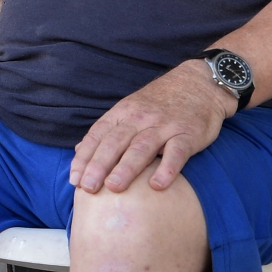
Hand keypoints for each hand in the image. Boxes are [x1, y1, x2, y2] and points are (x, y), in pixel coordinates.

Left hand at [69, 61, 233, 193]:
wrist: (198, 84)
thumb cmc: (160, 103)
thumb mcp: (129, 110)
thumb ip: (107, 131)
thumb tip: (79, 152)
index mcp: (122, 114)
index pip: (97, 136)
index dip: (84, 157)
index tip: (74, 178)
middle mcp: (139, 119)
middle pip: (115, 143)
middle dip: (99, 165)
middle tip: (88, 187)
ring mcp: (164, 126)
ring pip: (141, 148)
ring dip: (126, 168)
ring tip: (114, 187)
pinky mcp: (188, 134)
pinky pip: (176, 152)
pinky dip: (167, 169)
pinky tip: (157, 185)